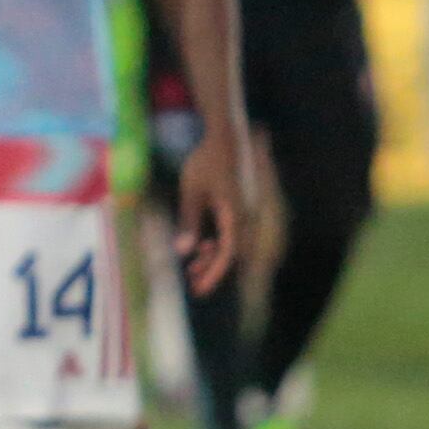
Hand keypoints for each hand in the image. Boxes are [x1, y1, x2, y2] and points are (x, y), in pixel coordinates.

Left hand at [170, 130, 249, 293]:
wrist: (224, 139)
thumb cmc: (206, 162)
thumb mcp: (191, 191)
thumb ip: (188, 221)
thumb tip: (184, 252)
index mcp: (235, 214)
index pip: (228, 252)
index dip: (214, 273)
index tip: (200, 289)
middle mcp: (244, 217)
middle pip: (232, 253)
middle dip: (213, 270)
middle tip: (192, 283)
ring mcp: (243, 214)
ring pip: (232, 245)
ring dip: (214, 258)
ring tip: (192, 268)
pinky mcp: (238, 210)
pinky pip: (232, 235)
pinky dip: (218, 244)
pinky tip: (202, 246)